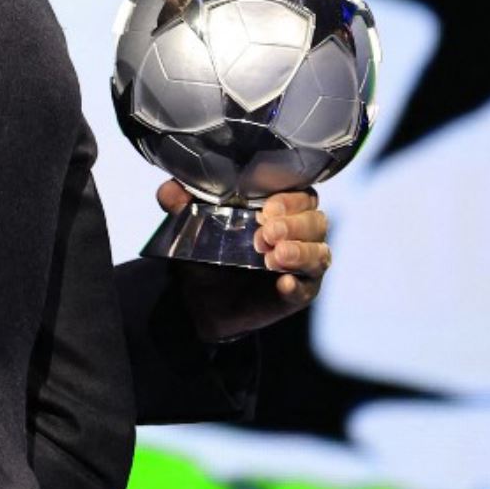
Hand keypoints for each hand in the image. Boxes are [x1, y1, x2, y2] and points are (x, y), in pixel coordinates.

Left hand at [156, 180, 331, 342]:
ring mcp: (303, 264)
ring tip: (274, 259)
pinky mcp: (299, 293)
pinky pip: (308, 288)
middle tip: (265, 235)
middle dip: (294, 225)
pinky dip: (298, 285)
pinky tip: (283, 284)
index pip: (302, 195)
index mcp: (280, 209)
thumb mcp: (191, 225)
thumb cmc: (208, 251)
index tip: (266, 209)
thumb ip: (180, 203)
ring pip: (320, 253)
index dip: (290, 199)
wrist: (201, 298)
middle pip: (316, 221)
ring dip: (300, 252)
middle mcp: (299, 233)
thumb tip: (169, 190)